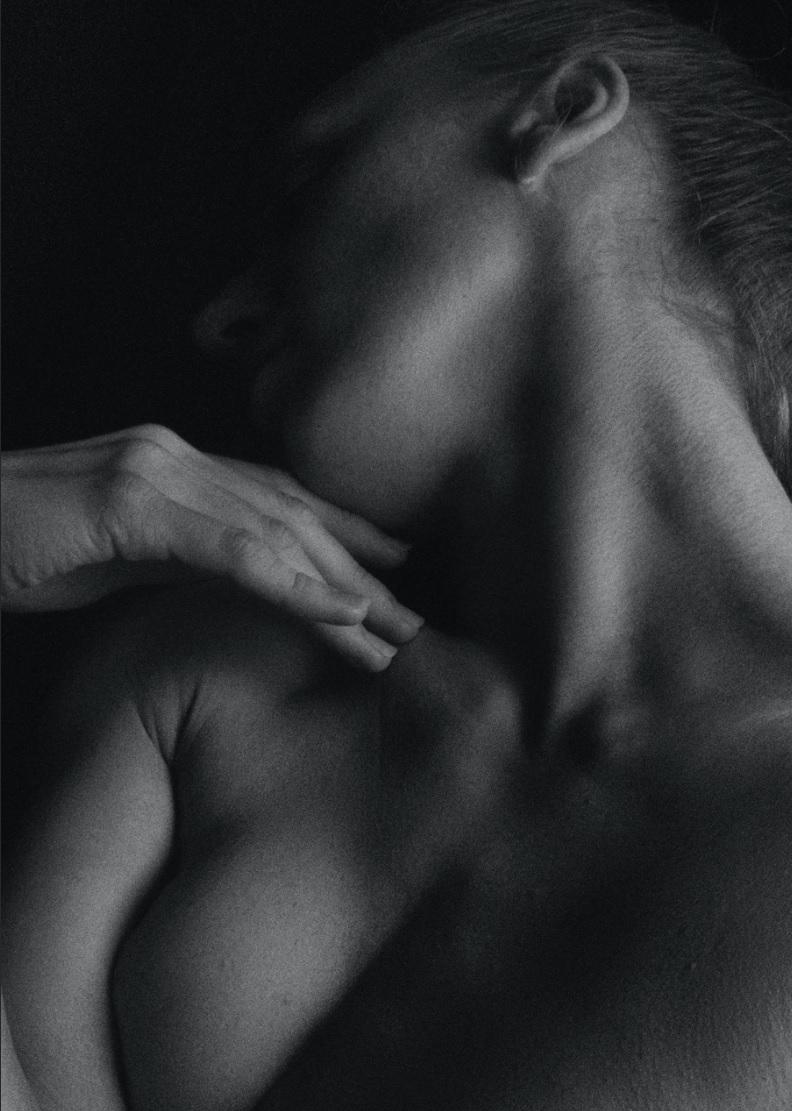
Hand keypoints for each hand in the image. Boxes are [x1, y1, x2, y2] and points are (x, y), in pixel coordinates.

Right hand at [1, 425, 421, 669]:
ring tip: (393, 635)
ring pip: (276, 533)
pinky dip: (292, 582)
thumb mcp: (118, 552)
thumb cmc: (22, 546)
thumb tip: (242, 581)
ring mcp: (156, 474)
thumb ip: (182, 554)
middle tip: (414, 620)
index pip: (280, 497)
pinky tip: (339, 612)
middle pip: (293, 515)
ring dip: (343, 588)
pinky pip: (229, 550)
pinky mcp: (131, 505)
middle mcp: (177, 458)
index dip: (346, 531)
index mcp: (178, 465)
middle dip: (361, 569)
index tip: (396, 566)